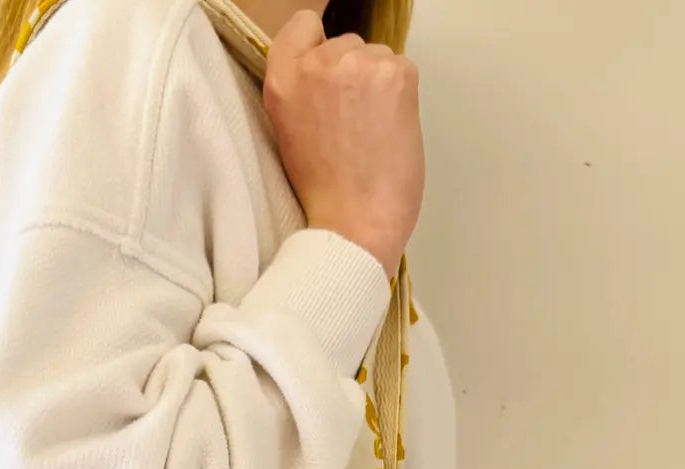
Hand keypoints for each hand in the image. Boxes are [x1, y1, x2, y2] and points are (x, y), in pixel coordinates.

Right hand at [262, 8, 425, 277]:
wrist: (354, 226)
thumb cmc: (325, 195)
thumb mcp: (291, 134)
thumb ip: (303, 94)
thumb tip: (330, 78)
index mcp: (281, 81)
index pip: (302, 26)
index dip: (318, 47)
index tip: (327, 77)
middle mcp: (316, 65)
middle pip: (344, 43)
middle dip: (352, 74)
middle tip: (353, 123)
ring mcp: (356, 65)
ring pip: (376, 55)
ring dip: (379, 85)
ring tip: (372, 133)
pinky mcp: (395, 73)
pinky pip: (402, 68)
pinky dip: (402, 97)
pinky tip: (391, 130)